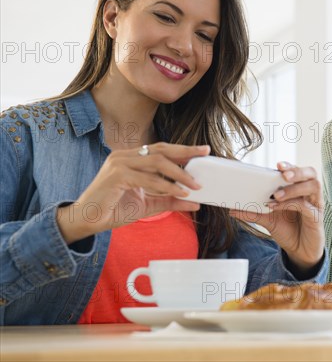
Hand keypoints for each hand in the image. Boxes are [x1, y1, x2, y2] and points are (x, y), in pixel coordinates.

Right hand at [57, 143, 208, 243]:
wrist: (87, 221)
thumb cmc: (114, 209)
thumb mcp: (149, 204)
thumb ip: (171, 200)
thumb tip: (195, 202)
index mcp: (131, 158)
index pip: (161, 149)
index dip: (182, 149)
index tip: (203, 150)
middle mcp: (125, 156)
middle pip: (161, 149)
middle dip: (186, 151)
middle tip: (205, 153)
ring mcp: (119, 163)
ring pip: (157, 162)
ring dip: (179, 173)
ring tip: (195, 184)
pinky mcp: (117, 175)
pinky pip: (149, 179)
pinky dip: (167, 186)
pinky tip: (180, 192)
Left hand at [229, 162, 324, 272]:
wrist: (300, 251)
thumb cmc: (288, 231)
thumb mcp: (268, 220)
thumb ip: (253, 212)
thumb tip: (232, 210)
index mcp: (299, 189)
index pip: (297, 171)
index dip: (289, 165)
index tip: (277, 164)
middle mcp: (310, 194)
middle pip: (310, 173)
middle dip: (296, 171)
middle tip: (282, 174)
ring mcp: (315, 205)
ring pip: (313, 186)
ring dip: (294, 188)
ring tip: (276, 194)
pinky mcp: (317, 218)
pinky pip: (306, 206)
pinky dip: (291, 204)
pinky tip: (277, 207)